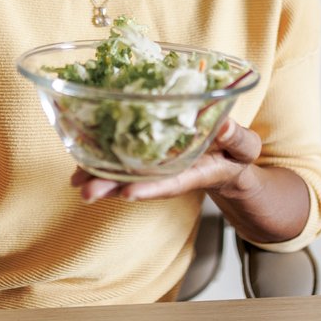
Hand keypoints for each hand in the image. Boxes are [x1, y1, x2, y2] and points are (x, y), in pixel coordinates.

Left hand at [70, 118, 262, 202]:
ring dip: (101, 178)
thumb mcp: (245, 147)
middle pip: (140, 183)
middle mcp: (171, 173)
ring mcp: (158, 168)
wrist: (226, 162)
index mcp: (196, 172)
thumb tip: (223, 126)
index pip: (173, 182)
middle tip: (86, 192)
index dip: (151, 188)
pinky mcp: (148, 158)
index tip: (128, 194)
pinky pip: (124, 160)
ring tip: (75, 181)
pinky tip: (80, 163)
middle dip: (113, 187)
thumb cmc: (236, 154)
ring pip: (126, 175)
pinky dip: (103, 161)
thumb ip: (237, 139)